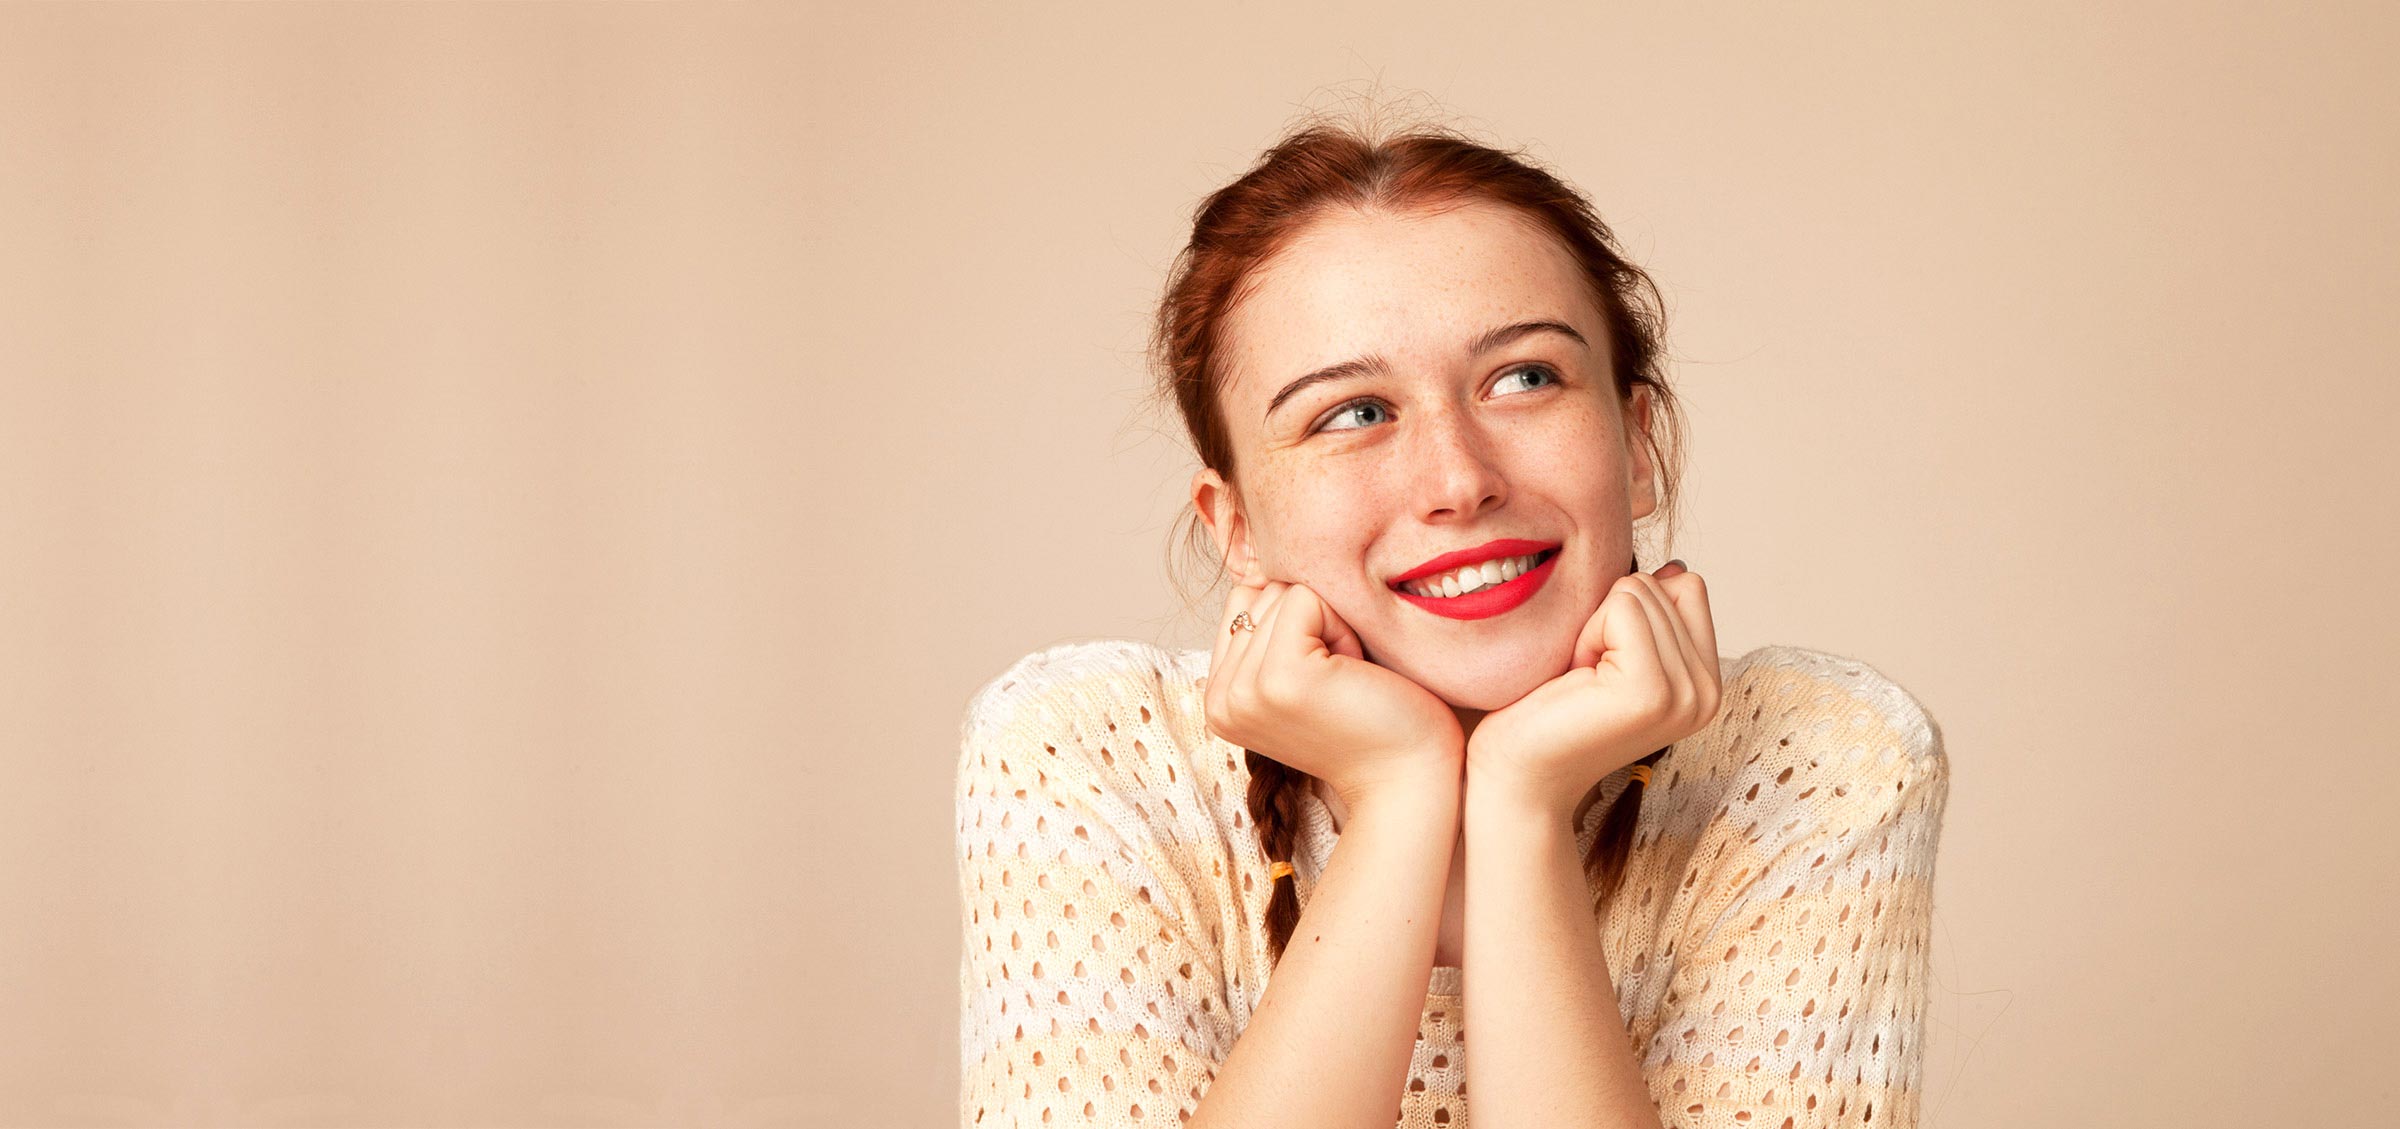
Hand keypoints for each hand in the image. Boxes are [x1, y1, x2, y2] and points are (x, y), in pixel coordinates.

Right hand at [1204, 562, 1464, 806]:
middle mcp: (1218, 699)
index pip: (1244, 602)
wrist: (1410, 779)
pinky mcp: (1278, 678)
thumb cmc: (1374, 719)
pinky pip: (1307, 598)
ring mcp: (1243, 691)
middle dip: (1314, 622)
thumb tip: (1258, 553)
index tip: (1327, 679)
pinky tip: (1355, 675)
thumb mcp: (1306, 668)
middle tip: (1342, 683)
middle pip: (1261, 592)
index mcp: (1218, 698)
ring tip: (1348, 681)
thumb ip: (1271, 626)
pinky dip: (1343, 627)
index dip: (1298, 623)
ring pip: (1283, 592)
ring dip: (1332, 625)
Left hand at [1465, 560, 1721, 817]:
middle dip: (1610, 618)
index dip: (1630, 608)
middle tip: (1587, 676)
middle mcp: (1708, 692)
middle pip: (1663, 584)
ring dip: (1595, 627)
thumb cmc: (1551, 707)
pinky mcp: (1652, 691)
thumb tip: (1676, 568)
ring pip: (1640, 591)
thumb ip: (1653, 612)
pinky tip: (1576, 679)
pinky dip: (1587, 633)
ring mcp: (1686, 695)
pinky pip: (1623, 607)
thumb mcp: (1614, 649)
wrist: (1517, 771)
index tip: (1604, 660)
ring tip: (1582, 680)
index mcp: (1706, 682)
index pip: (1688, 586)